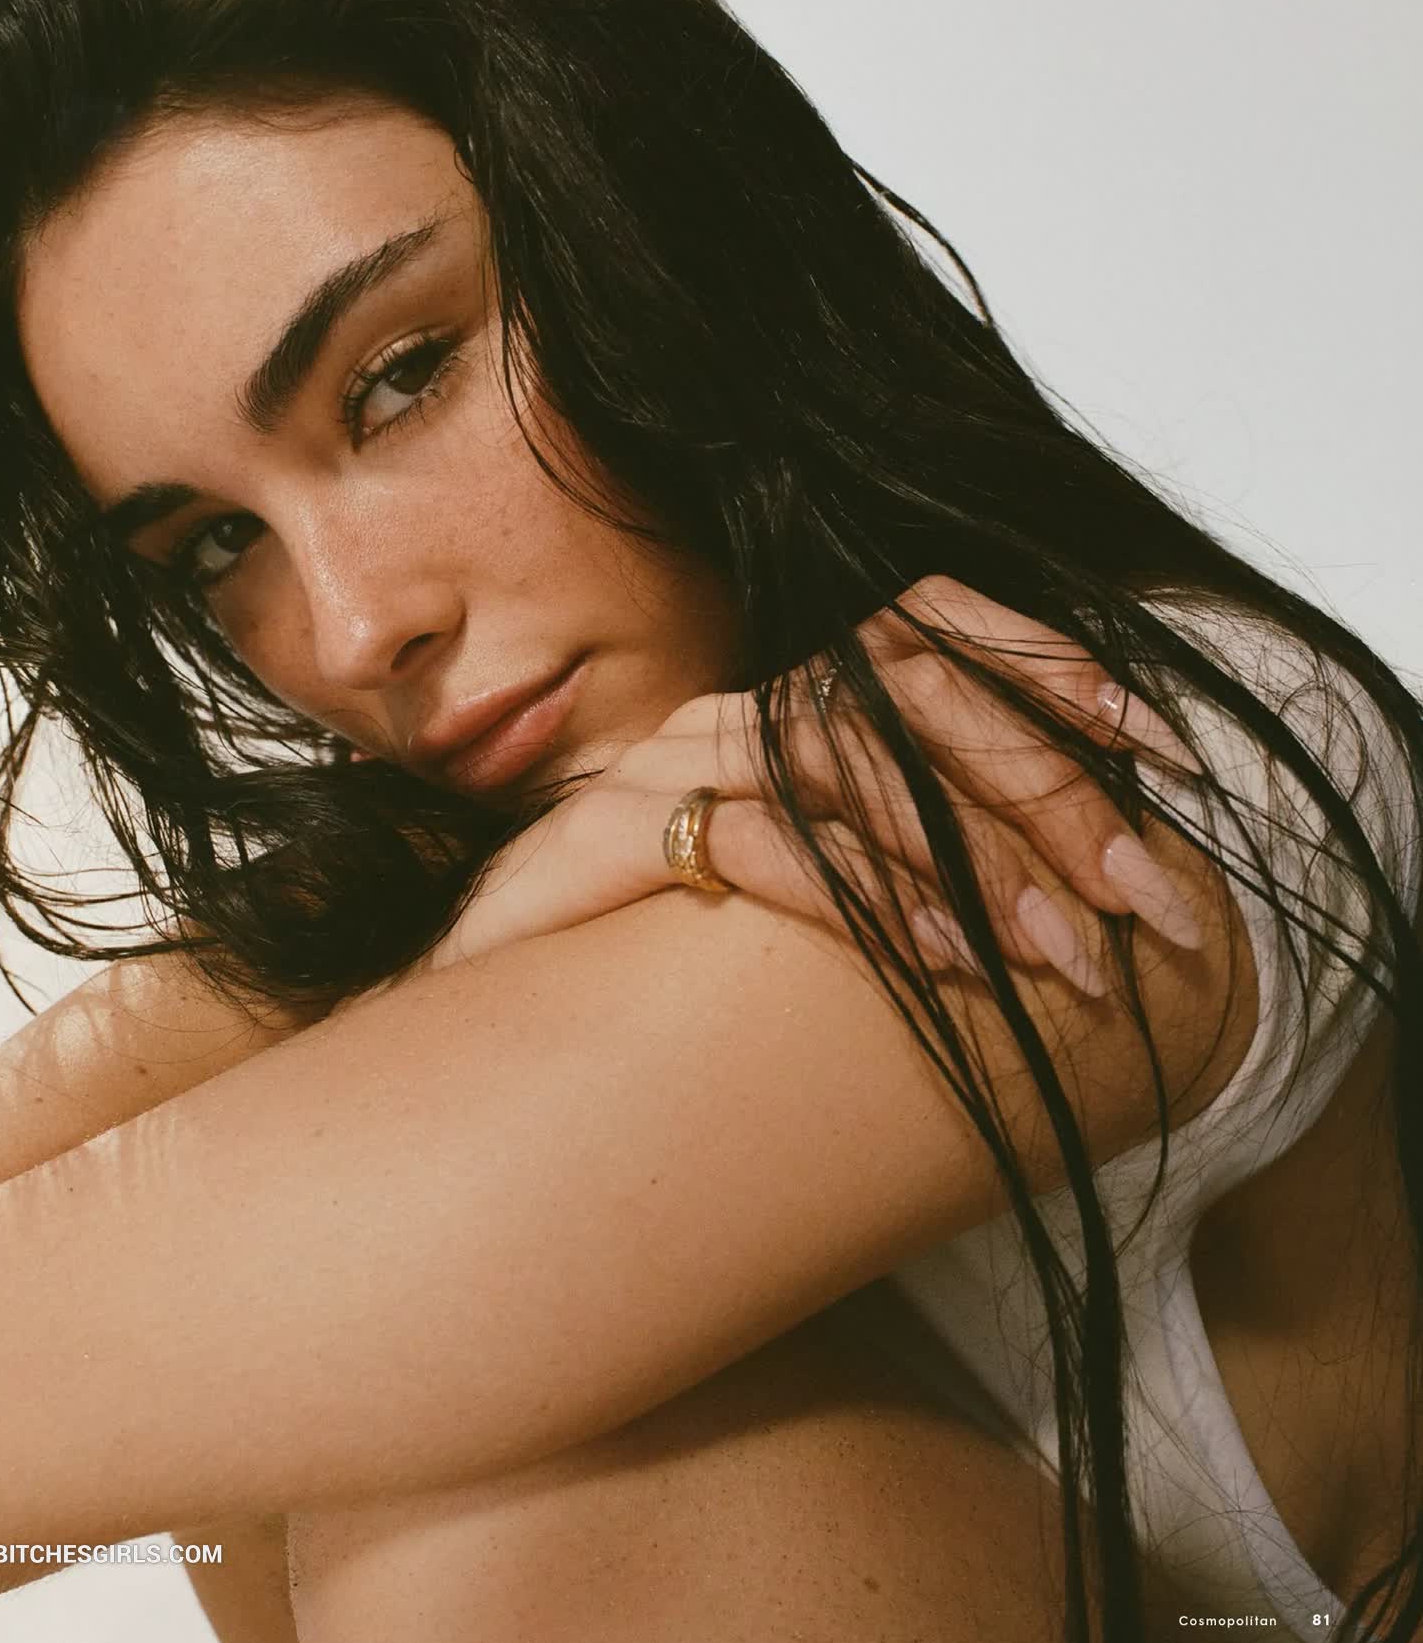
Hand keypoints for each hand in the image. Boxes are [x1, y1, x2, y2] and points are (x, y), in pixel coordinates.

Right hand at [432, 577, 1204, 997]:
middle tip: (1143, 893)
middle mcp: (723, 712)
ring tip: (1062, 950)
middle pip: (908, 699)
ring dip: (972, 861)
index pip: (924, 630)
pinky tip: (941, 963)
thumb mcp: (799, 890)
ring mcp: (659, 766)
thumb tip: (1050, 884)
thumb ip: (893, 860)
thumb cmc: (650, 956)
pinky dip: (862, 901)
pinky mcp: (604, 839)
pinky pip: (758, 841)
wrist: (482, 1012)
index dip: (1049, 669)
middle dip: (1044, 792)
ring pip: (846, 763)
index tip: (1160, 752)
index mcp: (778, 708)